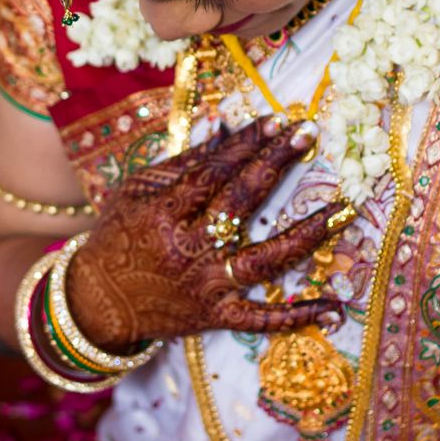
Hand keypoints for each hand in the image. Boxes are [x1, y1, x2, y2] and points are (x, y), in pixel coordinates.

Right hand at [65, 119, 345, 349]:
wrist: (97, 300)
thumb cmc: (119, 234)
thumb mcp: (138, 191)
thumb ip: (182, 163)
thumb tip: (225, 130)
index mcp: (163, 213)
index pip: (212, 172)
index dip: (245, 144)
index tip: (276, 121)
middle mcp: (187, 249)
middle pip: (239, 202)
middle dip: (275, 165)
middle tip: (307, 135)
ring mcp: (205, 286)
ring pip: (263, 261)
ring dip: (305, 235)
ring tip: (342, 210)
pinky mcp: (216, 317)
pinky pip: (262, 319)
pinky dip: (299, 317)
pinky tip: (336, 309)